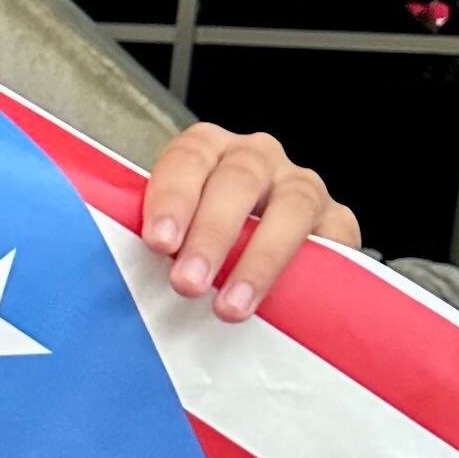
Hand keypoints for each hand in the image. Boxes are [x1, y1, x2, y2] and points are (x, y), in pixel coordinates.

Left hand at [140, 124, 358, 320]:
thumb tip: (122, 284)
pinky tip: (291, 299)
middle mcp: (256, 158)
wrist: (264, 254)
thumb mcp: (174, 232)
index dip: (173, 198)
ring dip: (260, 259)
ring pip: (291, 206)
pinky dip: (315, 266)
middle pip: (238, 181)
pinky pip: (334, 238)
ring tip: (232, 306)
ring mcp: (301, 185)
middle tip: (188, 283)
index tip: (159, 242)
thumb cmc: (198, 241)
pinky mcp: (337, 220)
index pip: (187, 159)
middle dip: (211, 234)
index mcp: (207, 151)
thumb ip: (158, 243)